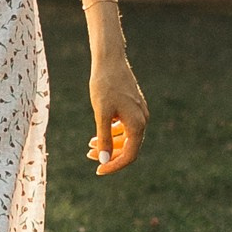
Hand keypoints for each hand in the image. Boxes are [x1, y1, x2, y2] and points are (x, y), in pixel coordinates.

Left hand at [88, 56, 147, 176]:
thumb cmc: (104, 85)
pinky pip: (125, 127)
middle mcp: (142, 120)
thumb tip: (104, 160)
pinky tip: (97, 134)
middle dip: (110, 155)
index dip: (114, 165)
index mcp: (137, 124)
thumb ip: (104, 138)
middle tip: (89, 156)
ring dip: (110, 144)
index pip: (129, 155)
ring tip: (89, 146)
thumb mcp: (101, 114)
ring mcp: (139, 113)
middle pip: (129, 148)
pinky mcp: (133, 107)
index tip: (98, 170)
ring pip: (126, 138)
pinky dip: (112, 133)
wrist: (110, 61)